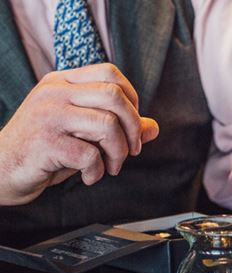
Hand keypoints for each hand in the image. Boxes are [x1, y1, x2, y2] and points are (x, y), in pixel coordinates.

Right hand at [0, 63, 158, 205]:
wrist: (1, 170)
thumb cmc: (46, 150)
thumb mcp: (85, 134)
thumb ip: (118, 127)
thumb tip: (154, 127)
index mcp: (63, 82)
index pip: (110, 74)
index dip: (132, 100)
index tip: (132, 127)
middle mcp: (54, 93)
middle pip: (114, 96)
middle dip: (133, 128)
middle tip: (132, 151)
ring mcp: (48, 115)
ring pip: (107, 125)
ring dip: (119, 153)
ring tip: (111, 167)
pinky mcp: (45, 142)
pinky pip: (90, 155)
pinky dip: (97, 172)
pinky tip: (89, 177)